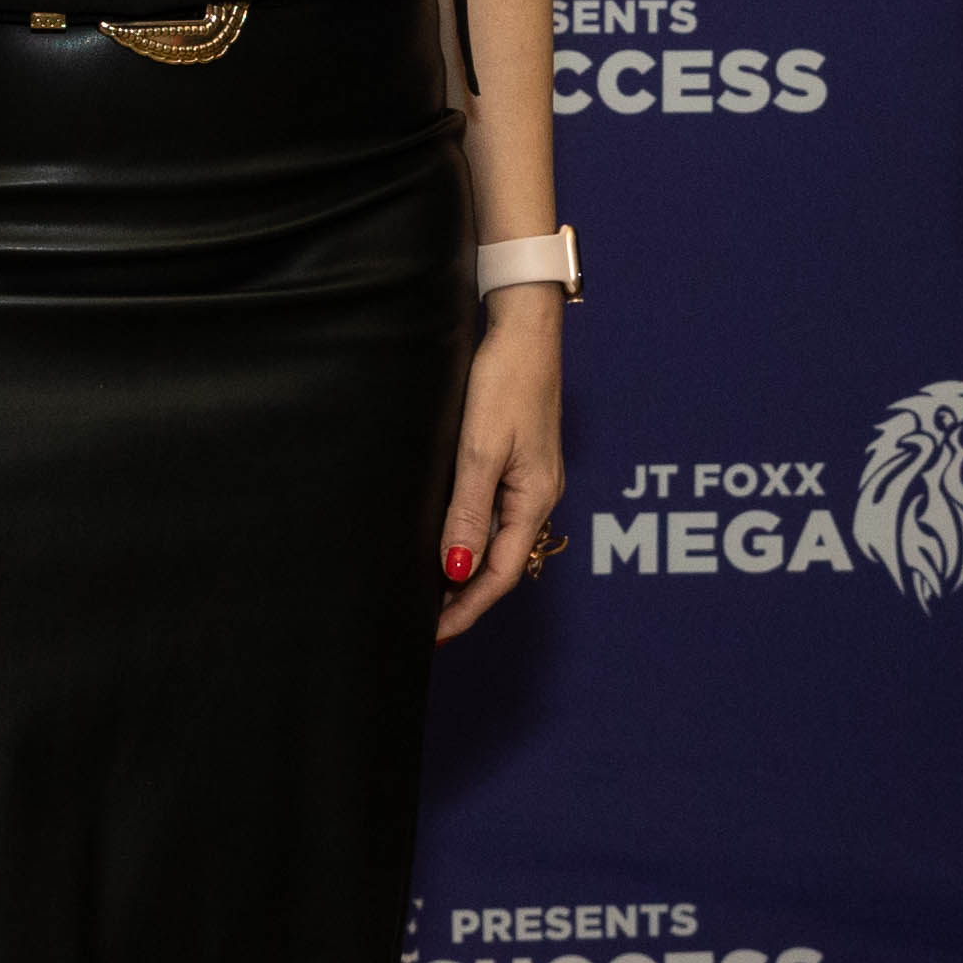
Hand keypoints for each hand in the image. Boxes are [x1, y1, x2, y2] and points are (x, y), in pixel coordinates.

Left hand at [434, 288, 566, 638]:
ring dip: (466, 571)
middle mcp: (536, 496)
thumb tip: (459, 570)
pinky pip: (494, 514)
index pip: (497, 574)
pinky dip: (469, 537)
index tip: (433, 636)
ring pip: (496, 540)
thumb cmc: (506, 380)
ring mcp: (528, 478)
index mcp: (534, 499)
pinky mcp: (516, 460)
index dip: (465, 609)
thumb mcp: (481, 450)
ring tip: (429, 594)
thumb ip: (469, 512)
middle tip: (425, 626)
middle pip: (500, 563)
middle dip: (464, 598)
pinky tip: (448, 540)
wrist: (523, 327)